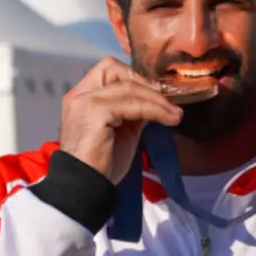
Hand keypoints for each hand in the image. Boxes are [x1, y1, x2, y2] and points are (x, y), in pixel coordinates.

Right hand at [60, 57, 183, 184]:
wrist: (87, 186)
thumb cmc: (103, 164)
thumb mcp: (123, 130)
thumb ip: (134, 112)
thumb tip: (157, 101)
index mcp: (83, 97)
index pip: (108, 69)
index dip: (135, 76)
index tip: (158, 94)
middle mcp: (79, 95)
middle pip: (114, 68)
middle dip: (145, 83)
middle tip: (167, 101)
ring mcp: (85, 102)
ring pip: (129, 87)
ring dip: (157, 100)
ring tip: (175, 115)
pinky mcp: (95, 112)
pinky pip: (133, 104)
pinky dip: (155, 110)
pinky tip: (169, 120)